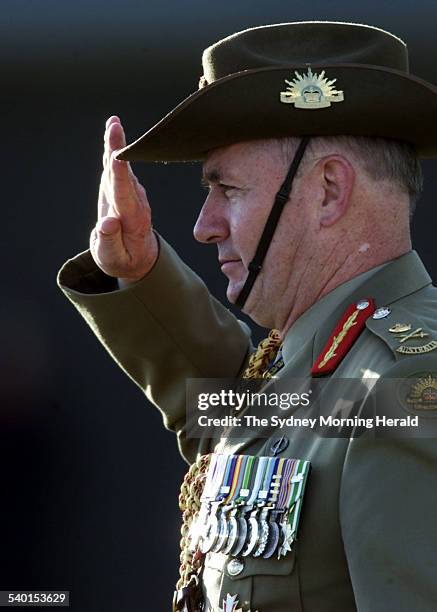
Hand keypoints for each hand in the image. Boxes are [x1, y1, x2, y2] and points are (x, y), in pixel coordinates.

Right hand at [90, 116, 158, 282]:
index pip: (123, 192)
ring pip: (120, 168)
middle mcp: (135, 202)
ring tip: (113, 124)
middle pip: (123, 173)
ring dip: (115, 145)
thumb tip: (106, 222)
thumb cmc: (123, 259)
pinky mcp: (126, 191)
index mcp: (132, 219)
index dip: (118, 172)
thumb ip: (109, 242)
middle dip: (118, 148)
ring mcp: (132, 195)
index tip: (116, 154)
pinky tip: (113, 135)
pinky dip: (114, 152)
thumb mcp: (113, 259)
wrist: (138, 259)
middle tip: (114, 124)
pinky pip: (118, 169)